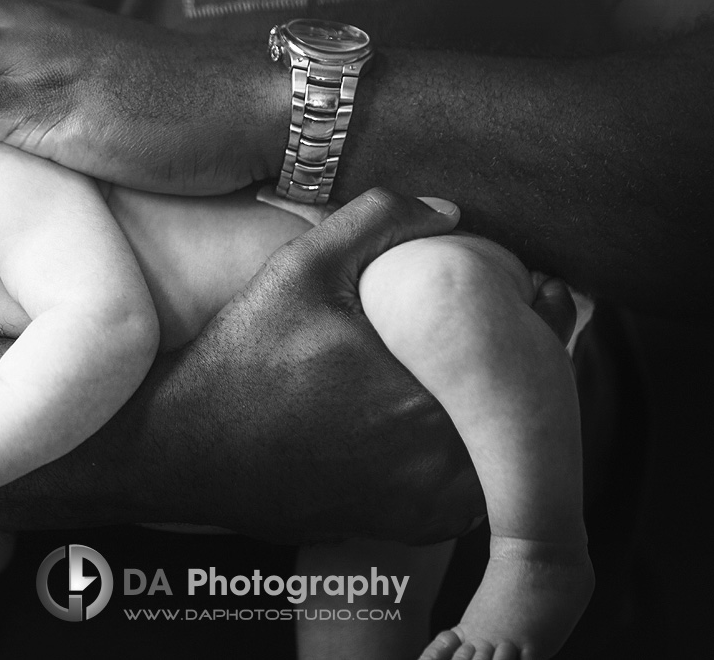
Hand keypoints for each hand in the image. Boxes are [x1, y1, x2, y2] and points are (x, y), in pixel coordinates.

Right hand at [101, 188, 528, 543]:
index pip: (528, 355)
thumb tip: (450, 211)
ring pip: (504, 454)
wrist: (188, 451)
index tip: (547, 294)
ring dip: (506, 414)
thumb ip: (377, 220)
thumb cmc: (243, 360)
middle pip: (524, 409)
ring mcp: (424, 503)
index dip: (549, 318)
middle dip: (530, 363)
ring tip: (490, 372)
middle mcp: (435, 462)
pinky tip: (453, 421)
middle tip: (529, 324)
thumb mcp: (300, 269)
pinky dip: (476, 457)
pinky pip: (473, 492)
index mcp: (424, 396)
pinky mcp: (407, 526)